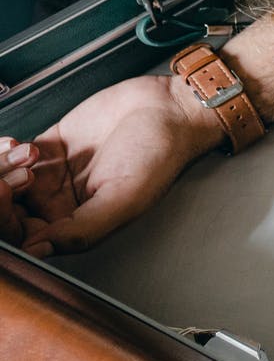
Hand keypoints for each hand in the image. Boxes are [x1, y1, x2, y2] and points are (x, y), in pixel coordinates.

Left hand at [0, 73, 224, 257]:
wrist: (169, 108)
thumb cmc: (160, 155)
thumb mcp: (125, 198)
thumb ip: (82, 229)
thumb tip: (37, 251)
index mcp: (78, 225)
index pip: (25, 238)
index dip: (6, 223)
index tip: (5, 198)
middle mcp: (61, 203)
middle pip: (10, 211)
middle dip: (0, 193)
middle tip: (6, 179)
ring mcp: (53, 175)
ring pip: (7, 181)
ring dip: (4, 167)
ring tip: (28, 156)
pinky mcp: (51, 145)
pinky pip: (14, 155)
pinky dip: (8, 150)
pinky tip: (21, 145)